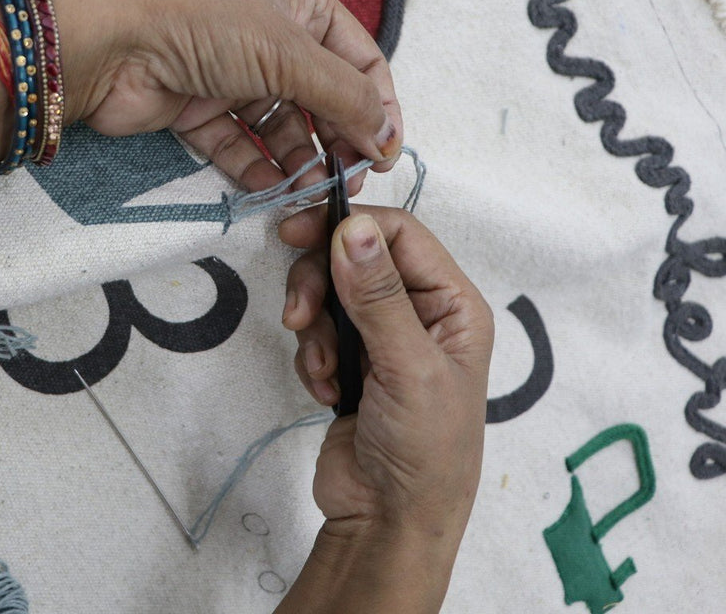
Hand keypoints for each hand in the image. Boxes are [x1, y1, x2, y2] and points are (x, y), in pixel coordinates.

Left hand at [46, 0, 402, 244]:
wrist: (109, 39)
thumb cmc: (205, 24)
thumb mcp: (289, 53)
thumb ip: (345, 98)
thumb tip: (387, 139)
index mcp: (302, 6)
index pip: (361, 62)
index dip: (379, 108)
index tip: (386, 156)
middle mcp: (271, 38)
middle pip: (323, 99)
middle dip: (340, 141)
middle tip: (348, 184)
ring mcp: (232, 75)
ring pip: (281, 128)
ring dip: (299, 162)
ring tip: (310, 195)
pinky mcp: (196, 110)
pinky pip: (238, 146)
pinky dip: (256, 168)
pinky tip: (272, 191)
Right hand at [278, 207, 492, 611]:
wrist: (388, 521)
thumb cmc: (424, 450)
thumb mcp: (407, 368)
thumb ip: (378, 295)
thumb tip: (355, 227)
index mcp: (453, 304)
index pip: (399, 234)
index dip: (348, 226)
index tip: (296, 233)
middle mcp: (421, 314)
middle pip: (354, 258)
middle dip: (320, 285)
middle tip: (297, 315)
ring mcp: (384, 339)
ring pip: (330, 295)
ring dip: (315, 329)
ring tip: (324, 370)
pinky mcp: (353, 363)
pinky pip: (317, 332)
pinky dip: (312, 357)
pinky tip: (326, 390)